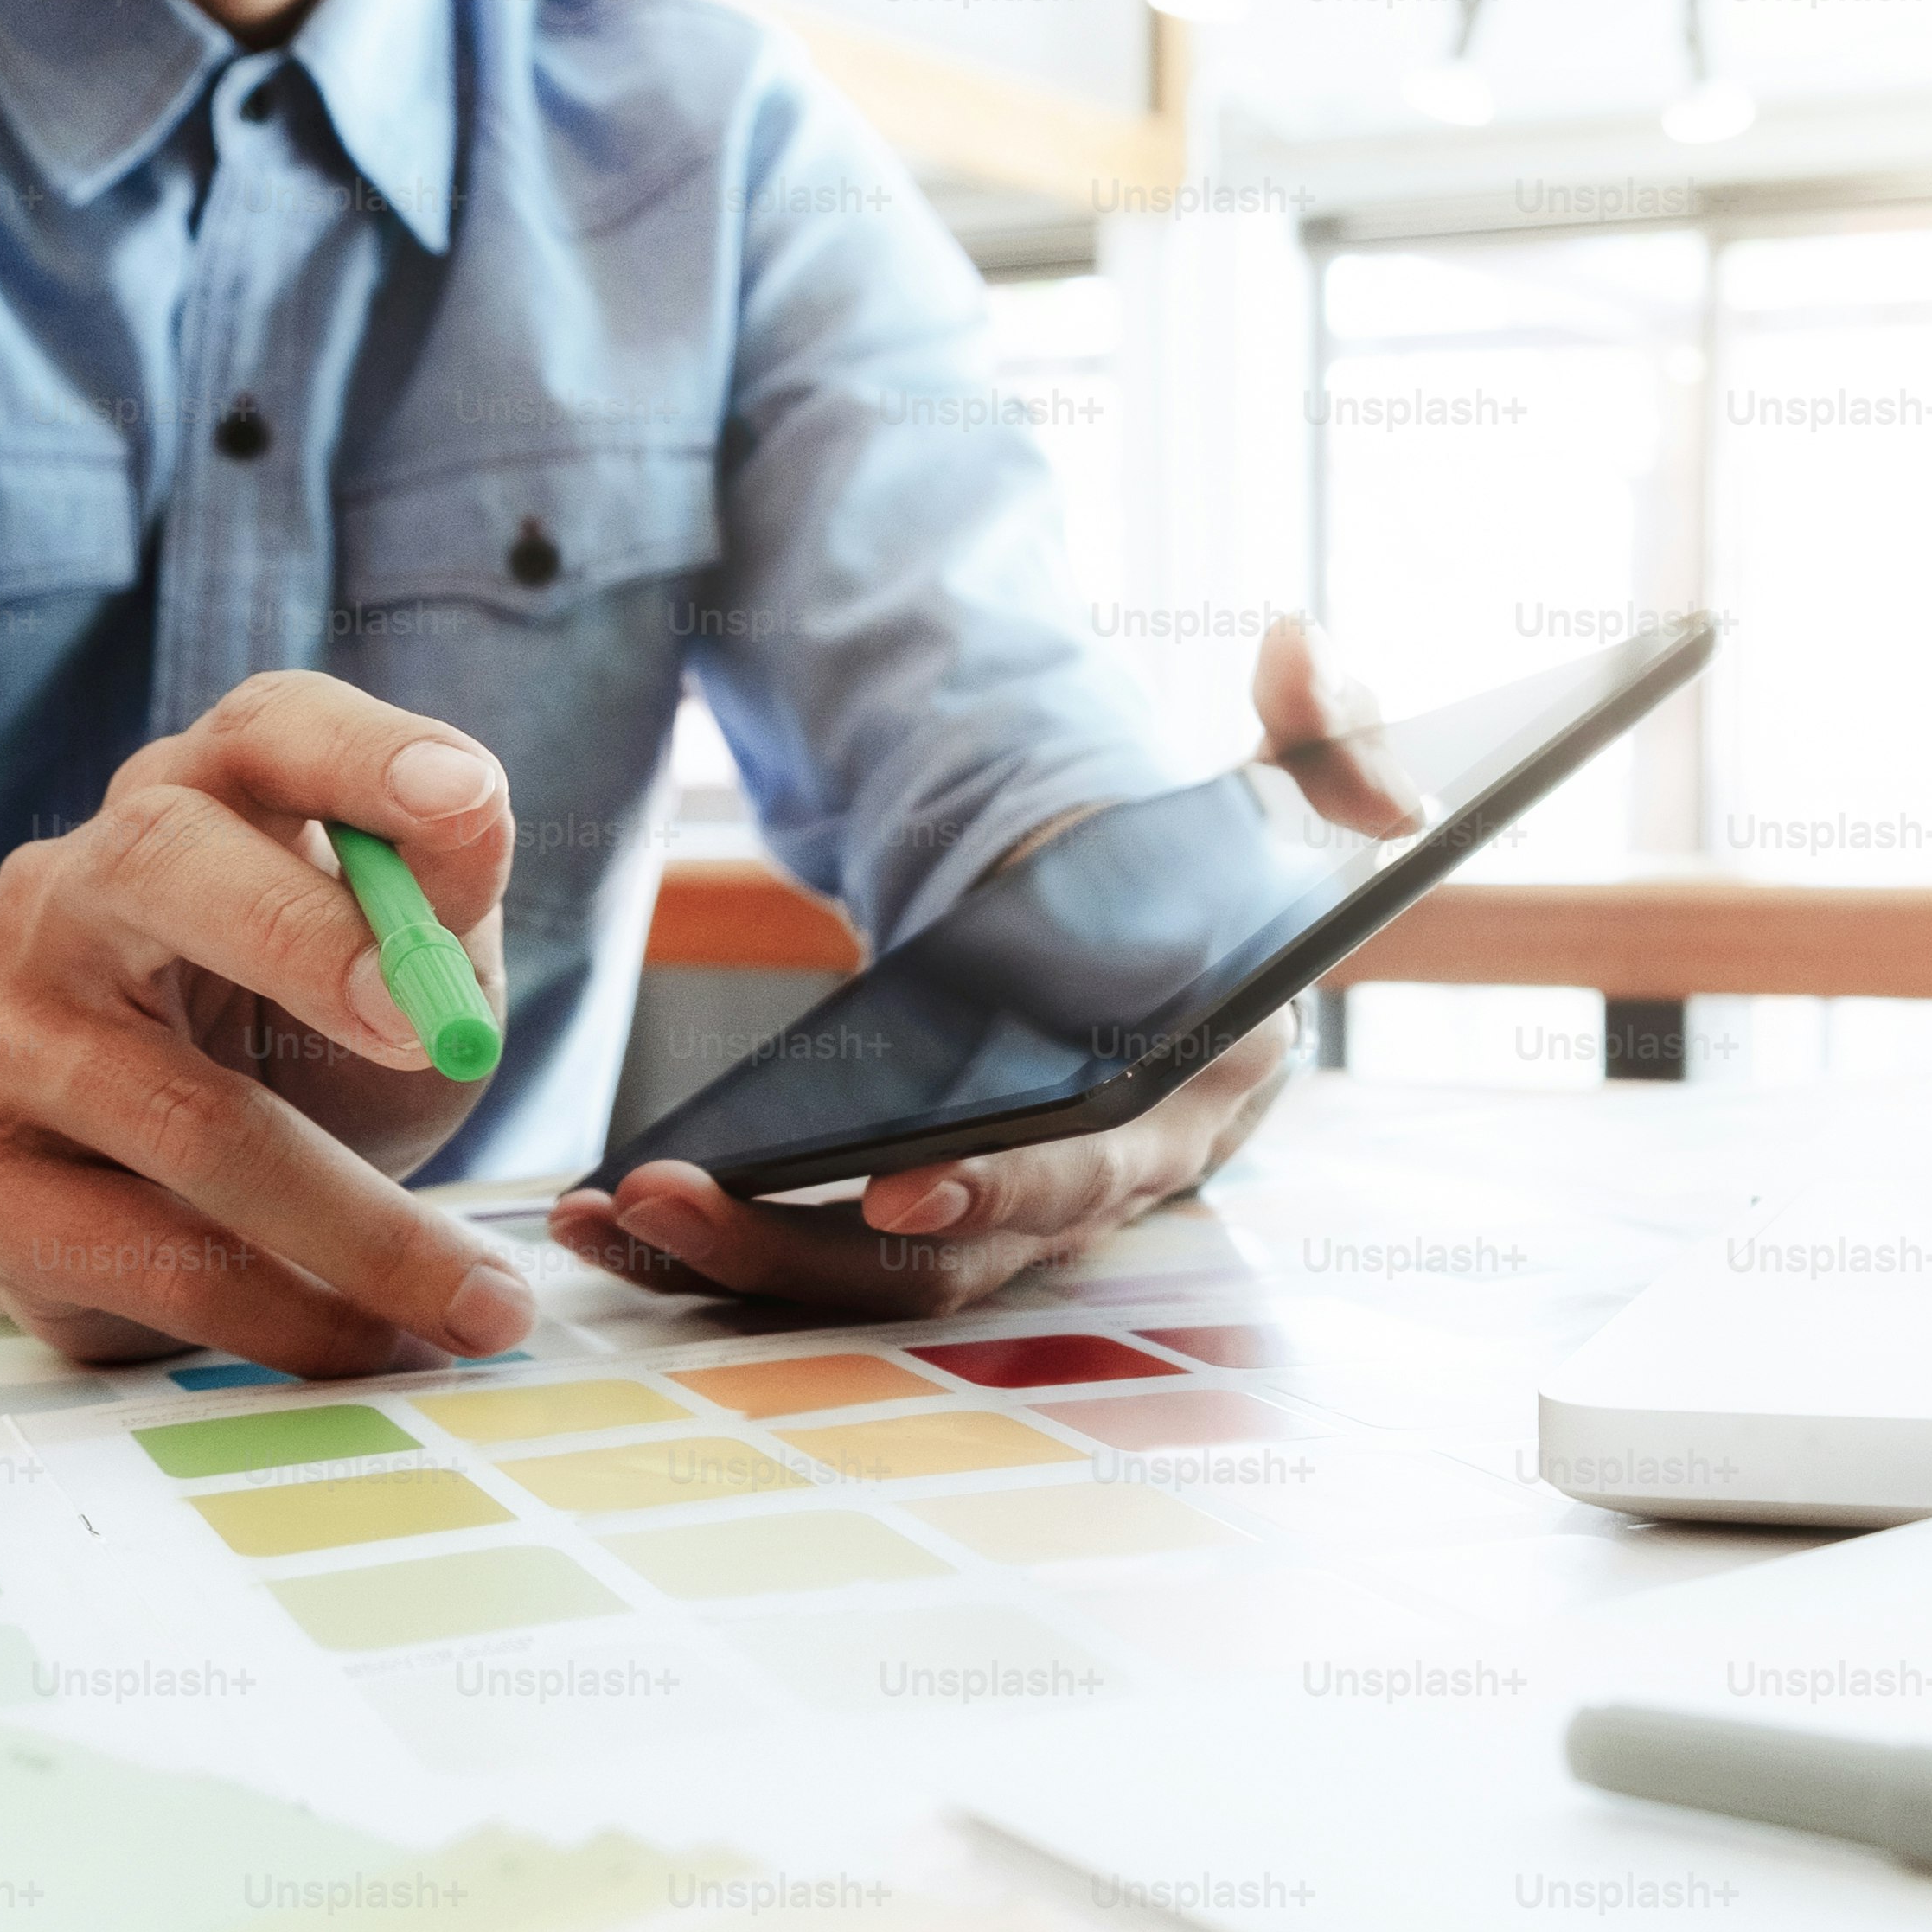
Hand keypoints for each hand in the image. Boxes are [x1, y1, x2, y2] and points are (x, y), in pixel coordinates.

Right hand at [0, 671, 533, 1373]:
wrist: (137, 1186)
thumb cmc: (301, 1045)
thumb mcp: (406, 972)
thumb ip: (440, 906)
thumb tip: (466, 834)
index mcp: (199, 804)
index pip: (269, 730)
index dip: (365, 757)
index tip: (469, 806)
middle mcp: (72, 891)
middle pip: (166, 860)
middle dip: (306, 938)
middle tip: (433, 1033)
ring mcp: (1, 1033)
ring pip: (183, 1115)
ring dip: (358, 1224)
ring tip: (482, 1303)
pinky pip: (144, 1256)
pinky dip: (288, 1313)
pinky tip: (376, 1344)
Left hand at [551, 616, 1416, 1318]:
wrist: (1171, 939)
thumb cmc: (1219, 871)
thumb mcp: (1284, 787)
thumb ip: (1326, 727)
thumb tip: (1302, 650)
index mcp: (1196, 1097)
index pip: (1095, 1175)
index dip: (1004, 1191)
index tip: (897, 1185)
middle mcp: (1101, 1189)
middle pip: (950, 1262)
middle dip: (801, 1248)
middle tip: (670, 1199)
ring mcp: (1011, 1221)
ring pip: (866, 1281)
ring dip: (730, 1265)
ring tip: (605, 1216)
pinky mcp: (932, 1216)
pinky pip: (820, 1259)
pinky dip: (715, 1250)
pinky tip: (605, 1214)